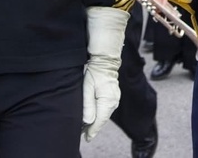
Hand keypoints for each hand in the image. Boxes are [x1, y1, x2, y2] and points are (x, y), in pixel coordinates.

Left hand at [82, 7, 127, 140]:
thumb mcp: (87, 88)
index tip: (86, 139)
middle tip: (82, 135)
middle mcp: (113, 102)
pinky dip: (100, 113)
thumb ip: (87, 105)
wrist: (105, 58)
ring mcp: (115, 98)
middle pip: (102, 120)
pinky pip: (106, 108)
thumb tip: (87, 121)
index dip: (92, 131)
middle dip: (93, 127)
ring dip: (96, 120)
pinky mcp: (113, 95)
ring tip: (85, 128)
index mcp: (107, 102)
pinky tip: (93, 116)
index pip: (99, 122)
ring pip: (104, 114)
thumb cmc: (94, 71)